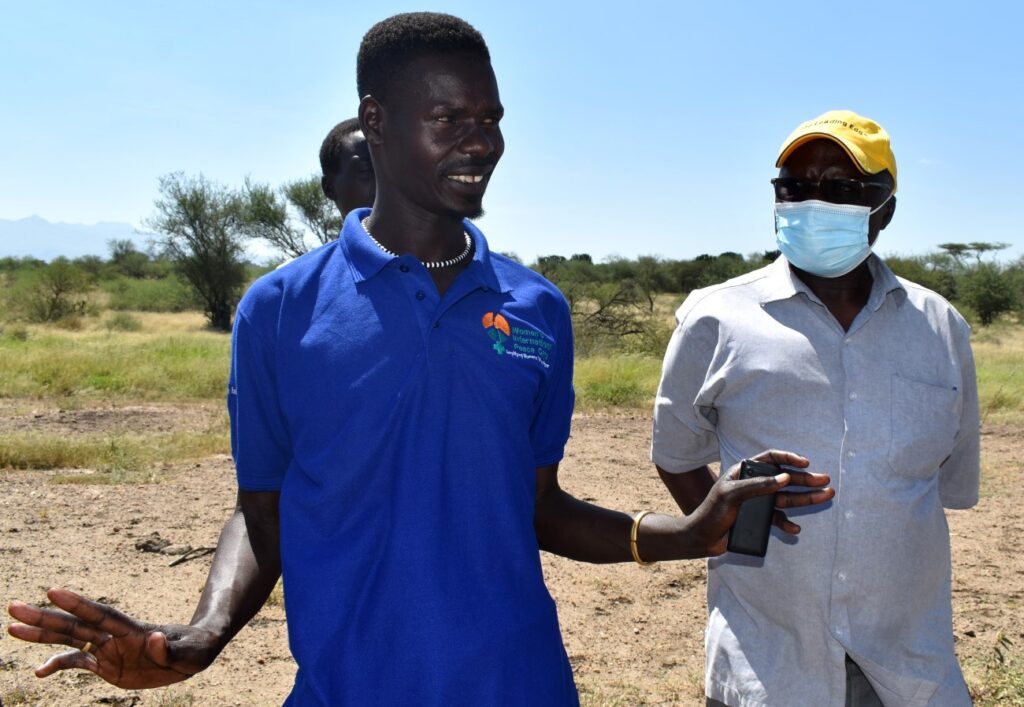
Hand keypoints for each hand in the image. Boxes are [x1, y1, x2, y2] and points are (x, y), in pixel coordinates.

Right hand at [7, 588, 218, 688]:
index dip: (79, 604)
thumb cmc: (198, 649)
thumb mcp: (193, 652)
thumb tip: (152, 638)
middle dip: (46, 617)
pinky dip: (57, 666)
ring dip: (42, 635)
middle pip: (76, 625)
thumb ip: (171, 648)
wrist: (194, 655)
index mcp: (134, 630)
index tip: (53, 592)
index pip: (102, 615)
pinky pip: (77, 664)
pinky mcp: (107, 665)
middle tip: (14, 607)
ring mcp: (109, 649)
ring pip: (70, 640)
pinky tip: (38, 672)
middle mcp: (115, 636)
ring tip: (12, 629)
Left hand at [685, 450, 833, 555]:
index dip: (788, 458)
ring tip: (825, 496)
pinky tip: (794, 528)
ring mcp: (757, 502)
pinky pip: (778, 518)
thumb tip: (785, 477)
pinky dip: (787, 523)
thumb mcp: (732, 495)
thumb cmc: (711, 512)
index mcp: (744, 472)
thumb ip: (757, 485)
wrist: (702, 539)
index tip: (805, 463)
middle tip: (826, 481)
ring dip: (805, 498)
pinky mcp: (759, 518)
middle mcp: (753, 484)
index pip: (770, 458)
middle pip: (784, 479)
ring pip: (786, 498)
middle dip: (805, 480)